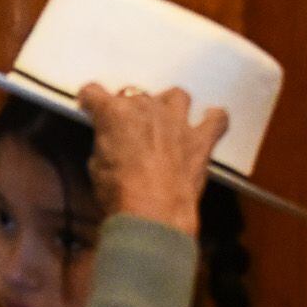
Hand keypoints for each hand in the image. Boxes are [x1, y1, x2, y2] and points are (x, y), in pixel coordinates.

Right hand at [80, 84, 227, 236]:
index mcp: (114, 113)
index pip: (94, 92)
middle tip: (126, 129)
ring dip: (169, 104)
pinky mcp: (200, 140)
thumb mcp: (96, 167)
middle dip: (129, 109)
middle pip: (135, 95)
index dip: (90, 100)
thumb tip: (111, 144)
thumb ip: (105, 145)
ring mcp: (176, 122)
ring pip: (176, 96)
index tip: (89, 107)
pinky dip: (214, 118)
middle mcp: (146, 108)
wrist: (152, 214)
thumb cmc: (119, 193)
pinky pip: (216, 119)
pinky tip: (210, 119)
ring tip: (165, 117)